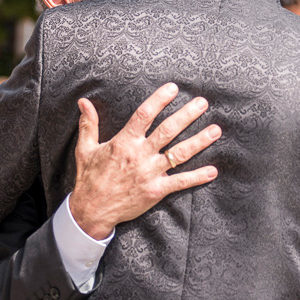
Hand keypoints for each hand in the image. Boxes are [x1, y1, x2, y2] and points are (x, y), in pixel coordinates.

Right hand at [68, 83, 220, 238]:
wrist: (91, 211)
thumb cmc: (90, 179)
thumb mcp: (85, 149)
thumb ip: (89, 124)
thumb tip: (83, 102)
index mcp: (124, 142)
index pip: (144, 115)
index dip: (159, 100)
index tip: (173, 88)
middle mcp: (140, 155)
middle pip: (168, 130)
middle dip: (187, 115)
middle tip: (203, 103)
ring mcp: (150, 173)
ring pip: (179, 154)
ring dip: (199, 141)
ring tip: (216, 130)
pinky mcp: (156, 191)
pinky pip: (180, 182)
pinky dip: (198, 177)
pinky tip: (213, 171)